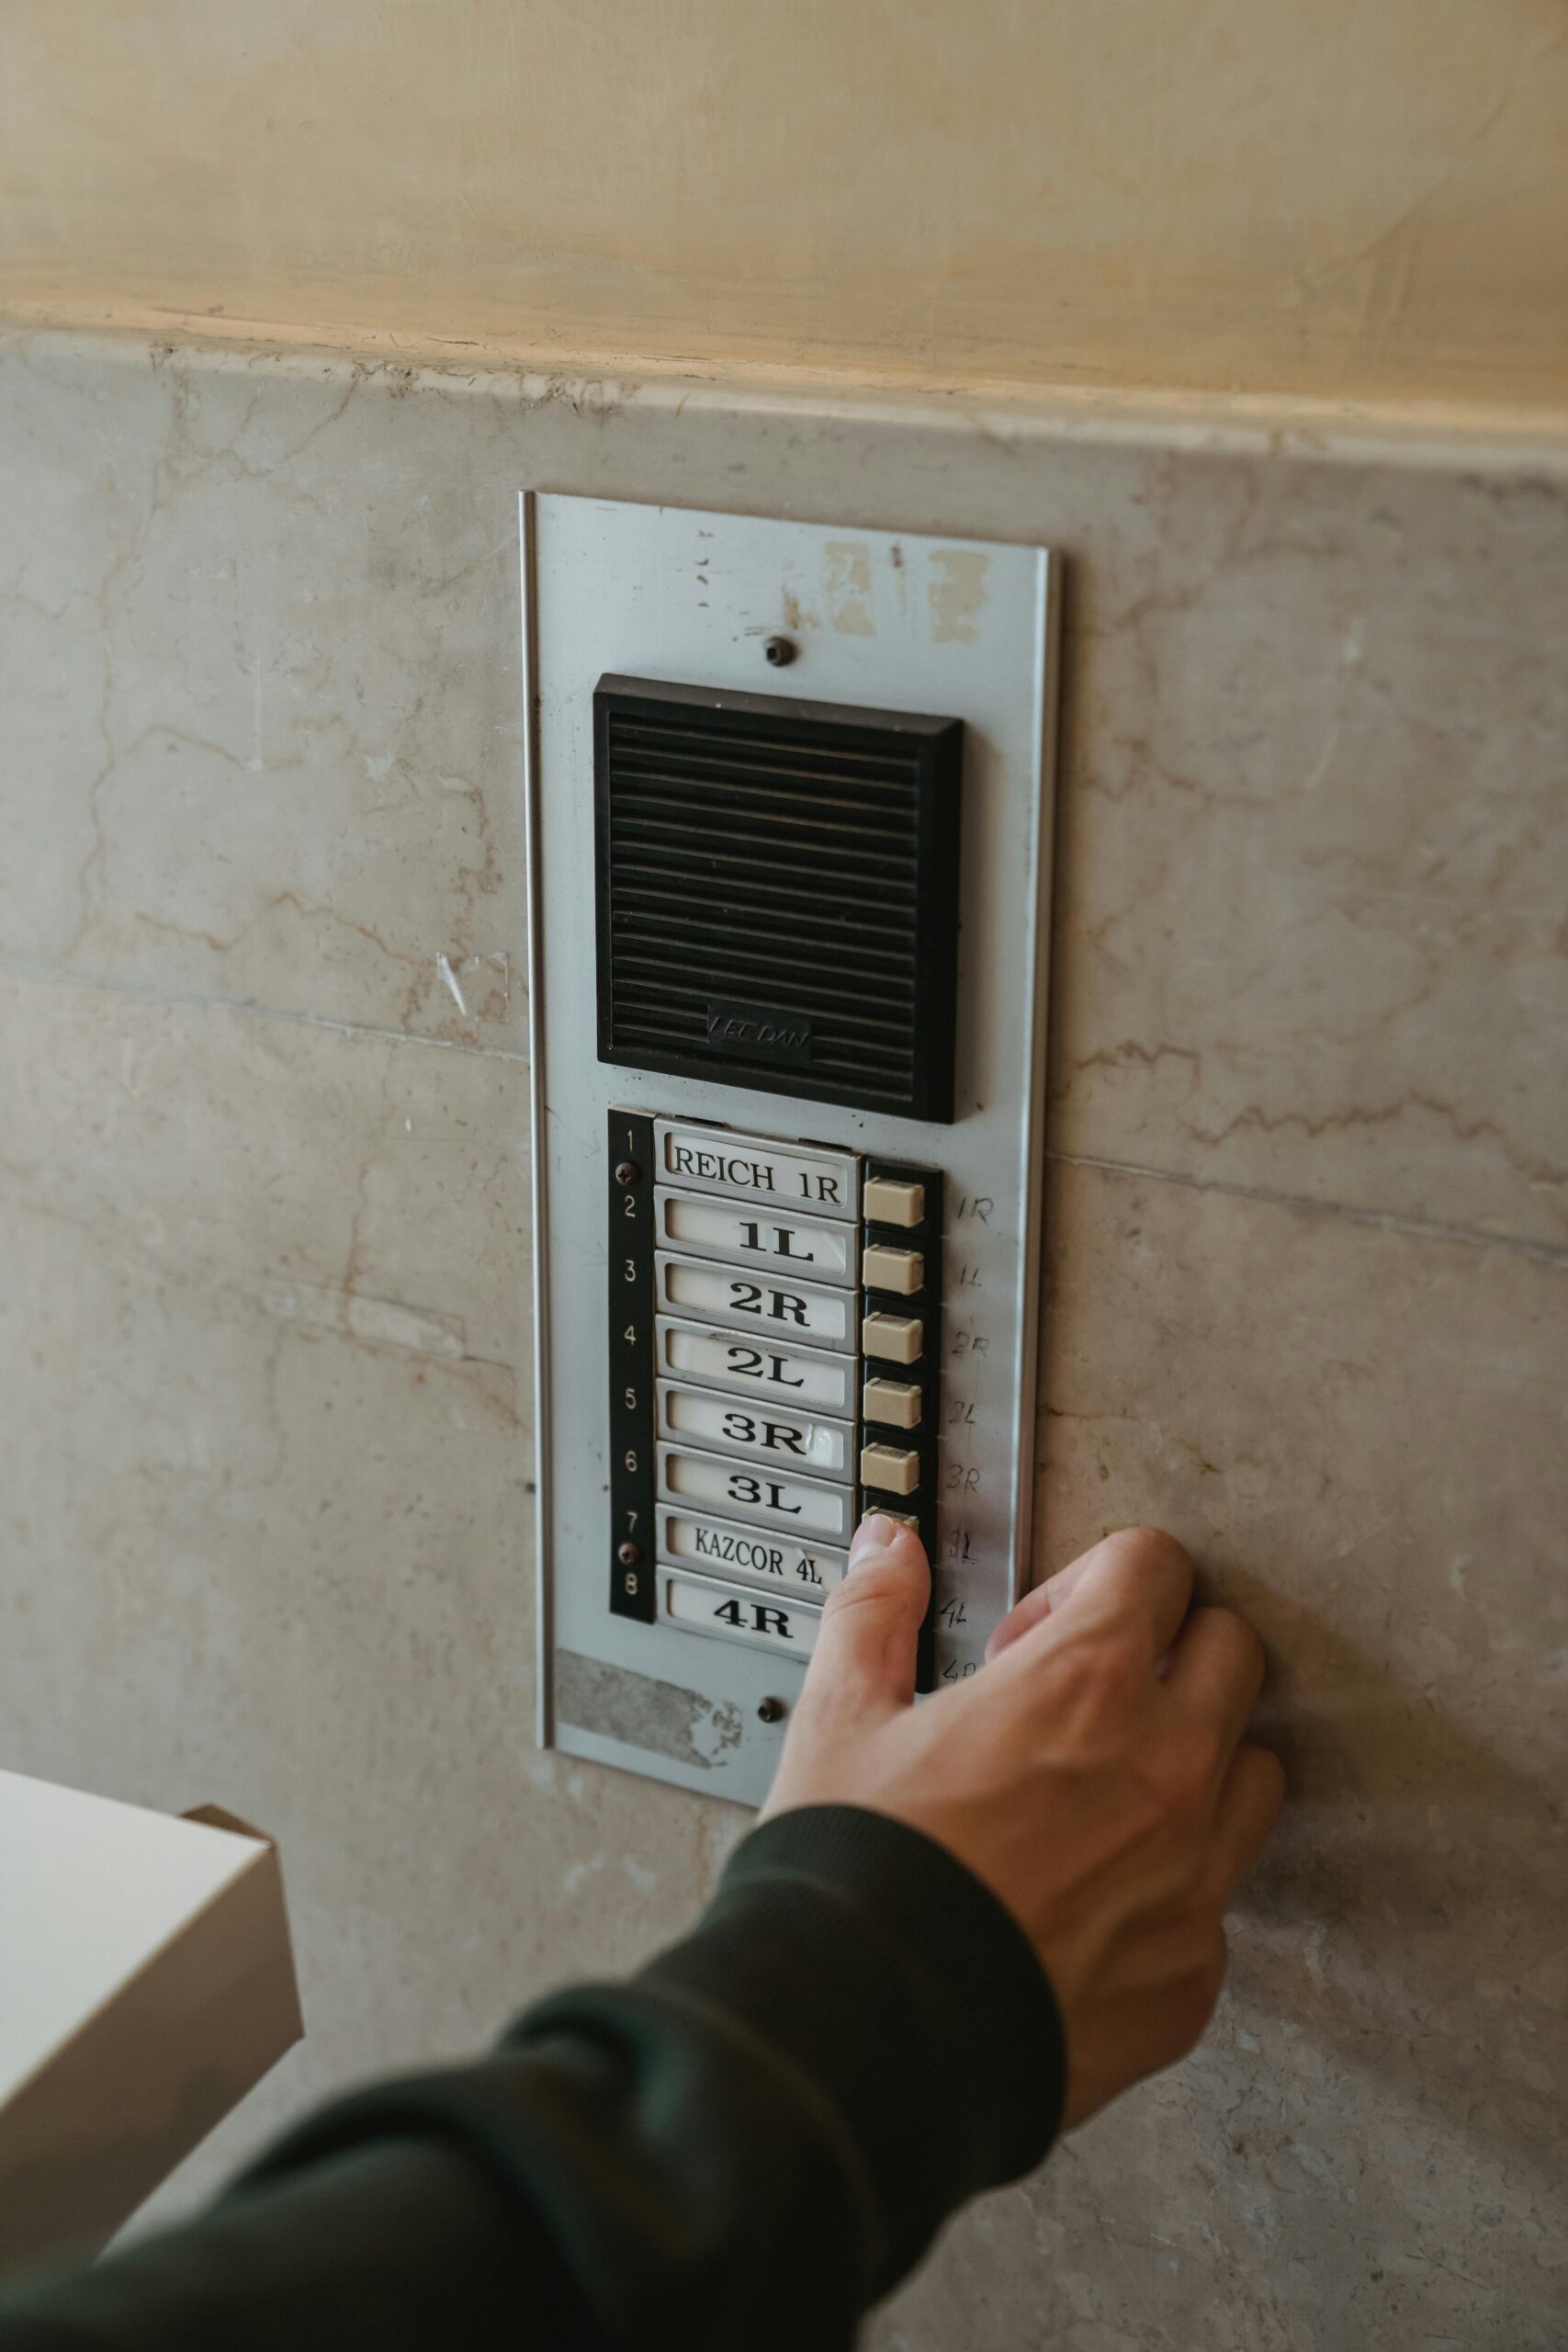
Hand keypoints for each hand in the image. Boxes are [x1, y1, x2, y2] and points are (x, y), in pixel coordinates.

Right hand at [762, 1518, 1283, 2129]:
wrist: (864, 2045)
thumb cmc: (853, 1881)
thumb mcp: (840, 1719)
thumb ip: (875, 1614)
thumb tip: (889, 1551)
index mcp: (1083, 1687)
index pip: (1157, 1567)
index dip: (1095, 1580)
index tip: (1048, 1627)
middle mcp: (1165, 1772)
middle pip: (1232, 1653)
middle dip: (1164, 1653)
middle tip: (1082, 1696)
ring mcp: (1193, 1880)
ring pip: (1253, 1773)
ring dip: (1195, 1761)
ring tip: (1100, 1793)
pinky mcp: (1193, 1977)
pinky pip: (1217, 1899)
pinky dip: (1170, 1885)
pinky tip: (1088, 1901)